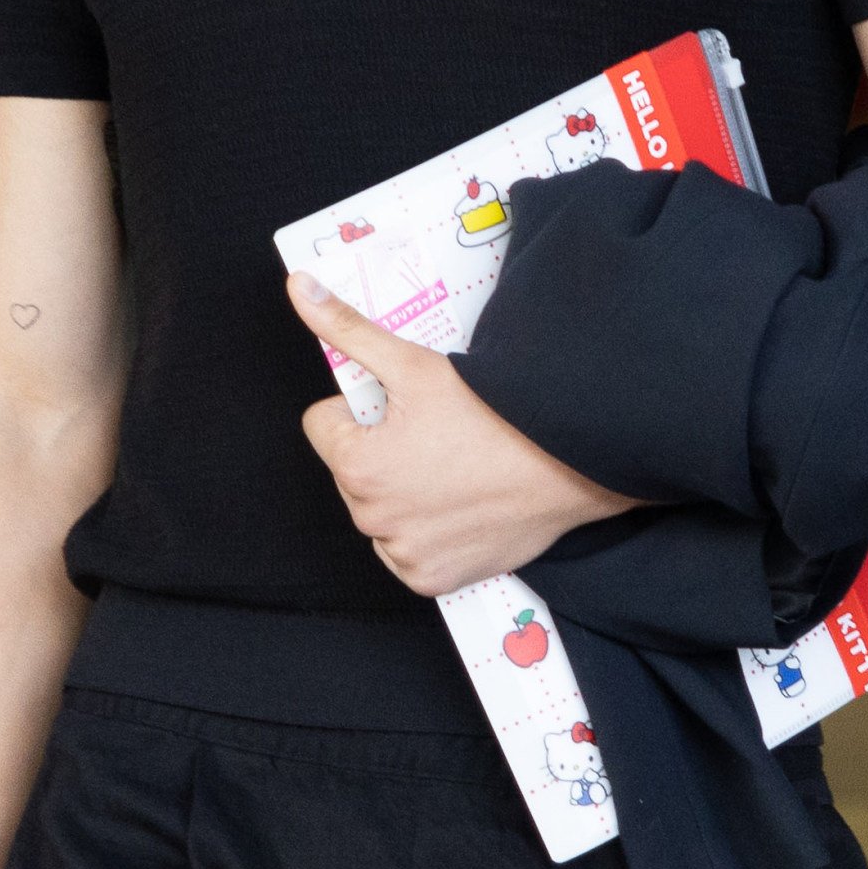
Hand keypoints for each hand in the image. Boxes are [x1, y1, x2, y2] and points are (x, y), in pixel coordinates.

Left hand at [288, 277, 632, 595]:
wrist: (567, 463)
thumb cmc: (492, 414)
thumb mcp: (413, 363)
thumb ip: (348, 330)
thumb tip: (300, 289)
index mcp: (356, 466)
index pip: (323, 427)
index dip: (359, 410)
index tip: (400, 407)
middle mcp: (372, 519)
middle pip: (352, 472)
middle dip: (380, 452)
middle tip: (433, 436)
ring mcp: (404, 553)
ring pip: (379, 513)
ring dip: (401, 495)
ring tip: (451, 469)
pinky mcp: (433, 579)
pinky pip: (408, 553)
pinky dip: (426, 534)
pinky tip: (459, 507)